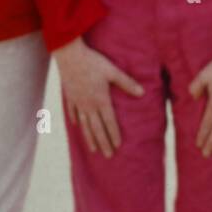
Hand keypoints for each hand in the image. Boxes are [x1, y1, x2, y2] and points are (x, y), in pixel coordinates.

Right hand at [54, 36, 143, 156]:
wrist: (69, 55)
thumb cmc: (93, 62)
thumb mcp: (112, 71)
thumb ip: (127, 83)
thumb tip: (142, 93)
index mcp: (101, 99)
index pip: (109, 122)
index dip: (114, 134)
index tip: (118, 146)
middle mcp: (88, 105)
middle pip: (97, 128)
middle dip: (103, 143)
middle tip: (109, 156)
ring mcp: (78, 102)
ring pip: (84, 124)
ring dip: (89, 138)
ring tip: (94, 149)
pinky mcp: (70, 96)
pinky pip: (73, 112)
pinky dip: (75, 120)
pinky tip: (76, 126)